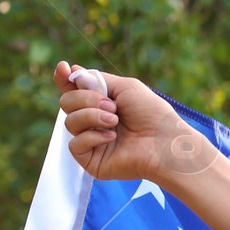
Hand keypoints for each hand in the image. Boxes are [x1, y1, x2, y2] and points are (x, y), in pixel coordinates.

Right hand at [52, 59, 204, 184]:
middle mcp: (93, 121)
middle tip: (112, 106)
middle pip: (66, 102)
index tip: (63, 68)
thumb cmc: (152, 114)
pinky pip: (74, 144)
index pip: (72, 90)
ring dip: (92, 117)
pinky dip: (92, 137)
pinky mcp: (91, 160)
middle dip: (86, 99)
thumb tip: (72, 72)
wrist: (165, 142)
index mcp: (101, 103)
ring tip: (115, 121)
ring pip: (69, 121)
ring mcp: (91, 141)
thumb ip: (97, 80)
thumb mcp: (126, 87)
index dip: (63, 78)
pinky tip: (112, 138)